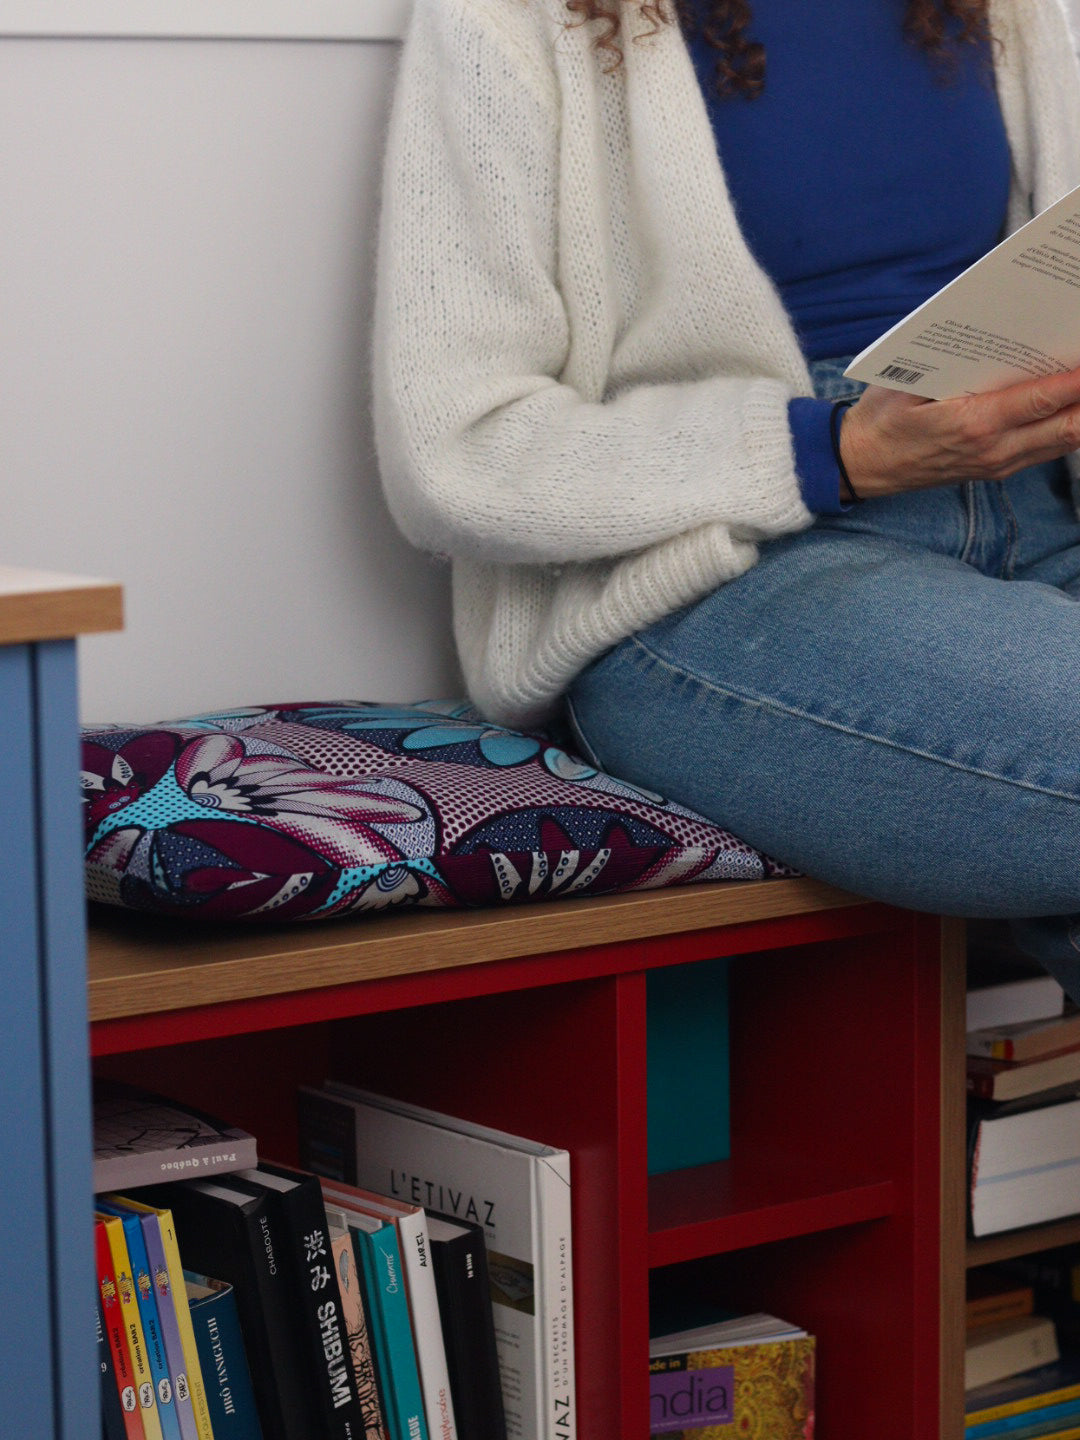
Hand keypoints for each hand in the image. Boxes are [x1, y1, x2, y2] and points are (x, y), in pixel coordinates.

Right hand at [838, 365, 1079, 498]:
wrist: (860, 465)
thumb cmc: (880, 420)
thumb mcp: (906, 383)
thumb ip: (953, 364)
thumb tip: (997, 336)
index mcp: (972, 423)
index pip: (1042, 399)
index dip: (1078, 380)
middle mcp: (993, 450)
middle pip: (1068, 426)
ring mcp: (997, 464)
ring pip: (1063, 441)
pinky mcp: (996, 469)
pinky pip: (1045, 450)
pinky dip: (1067, 426)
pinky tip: (1074, 405)